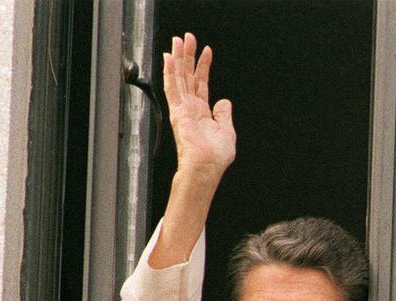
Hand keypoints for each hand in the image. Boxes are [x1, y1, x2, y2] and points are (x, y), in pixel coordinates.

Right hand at [163, 33, 235, 178]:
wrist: (206, 168)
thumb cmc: (215, 157)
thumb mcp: (227, 131)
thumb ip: (224, 115)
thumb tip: (224, 102)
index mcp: (202, 113)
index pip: (201, 84)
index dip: (204, 67)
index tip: (207, 51)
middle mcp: (190, 109)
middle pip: (188, 76)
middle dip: (188, 56)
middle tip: (188, 38)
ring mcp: (182, 109)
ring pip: (179, 77)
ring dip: (178, 58)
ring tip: (179, 41)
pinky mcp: (176, 111)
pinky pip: (172, 87)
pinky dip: (169, 71)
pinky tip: (169, 58)